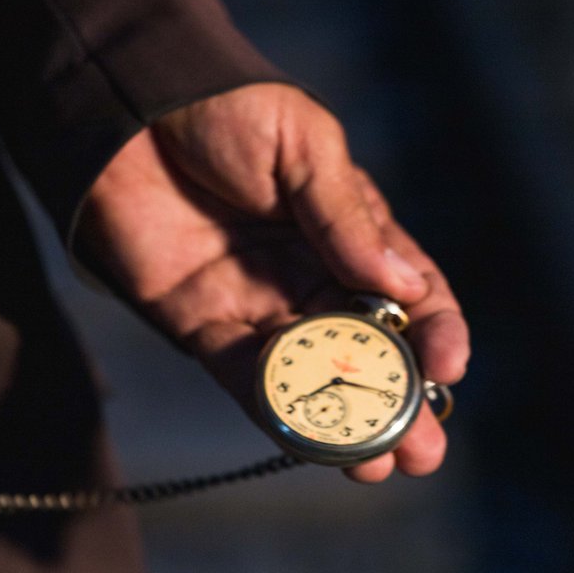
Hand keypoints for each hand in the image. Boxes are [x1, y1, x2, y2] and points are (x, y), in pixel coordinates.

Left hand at [75, 83, 468, 481]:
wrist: (125, 106)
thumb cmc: (224, 108)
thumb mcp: (304, 144)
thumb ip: (347, 218)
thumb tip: (406, 286)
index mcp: (350, 231)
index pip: (412, 294)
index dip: (435, 334)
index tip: (448, 368)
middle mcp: (313, 277)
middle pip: (369, 353)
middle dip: (398, 404)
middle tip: (423, 450)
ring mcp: (261, 308)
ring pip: (314, 380)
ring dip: (346, 427)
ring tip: (376, 466)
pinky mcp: (206, 329)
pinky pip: (250, 380)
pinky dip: (281, 413)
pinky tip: (314, 442)